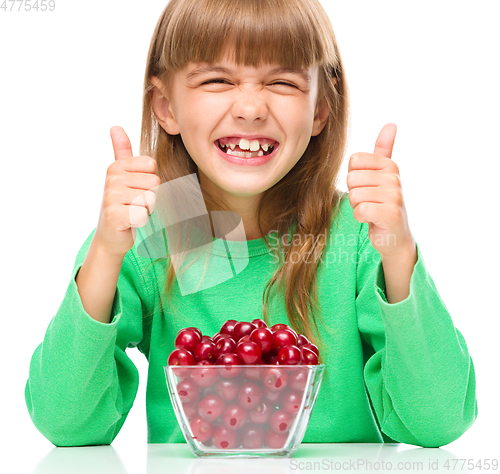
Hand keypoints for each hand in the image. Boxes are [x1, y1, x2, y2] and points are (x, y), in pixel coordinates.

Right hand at [93, 126, 160, 257]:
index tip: (137, 189)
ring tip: (132, 212)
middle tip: (135, 204)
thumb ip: (122, 151)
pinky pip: (143, 214)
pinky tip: (129, 223)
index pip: (152, 165)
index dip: (151, 181)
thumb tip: (115, 126)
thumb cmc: (123, 204)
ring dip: (146, 210)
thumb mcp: (123, 176)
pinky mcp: (115, 216)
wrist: (111, 235)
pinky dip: (140, 221)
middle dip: (150, 197)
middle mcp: (112, 179)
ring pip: (151, 199)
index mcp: (117, 167)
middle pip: (154, 182)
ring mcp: (112, 197)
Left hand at [346, 123, 414, 259]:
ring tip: (372, 210)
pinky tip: (372, 219)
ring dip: (358, 206)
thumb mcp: (382, 175)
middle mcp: (394, 178)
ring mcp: (394, 196)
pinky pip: (359, 211)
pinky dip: (360, 218)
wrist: (394, 235)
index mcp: (389, 165)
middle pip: (352, 178)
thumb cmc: (382, 203)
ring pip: (354, 195)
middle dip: (355, 193)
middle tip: (369, 201)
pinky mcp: (390, 214)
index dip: (354, 176)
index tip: (367, 186)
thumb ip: (383, 150)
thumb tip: (391, 123)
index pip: (354, 160)